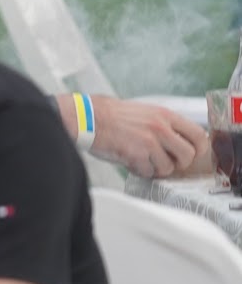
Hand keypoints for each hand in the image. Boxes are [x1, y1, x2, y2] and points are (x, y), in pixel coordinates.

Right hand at [88, 95, 206, 178]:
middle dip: (178, 163)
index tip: (190, 154)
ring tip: (142, 160)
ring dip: (156, 168)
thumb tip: (178, 142)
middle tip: (164, 160)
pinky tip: (130, 161)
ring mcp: (149, 142)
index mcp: (164, 114)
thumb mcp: (144, 111)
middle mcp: (160, 127)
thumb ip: (163, 124)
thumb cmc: (109, 114)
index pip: (198, 135)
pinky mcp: (136, 155)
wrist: (85, 117)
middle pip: (188, 155)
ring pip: (168, 168)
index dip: (198, 149)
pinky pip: (148, 172)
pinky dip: (140, 170)